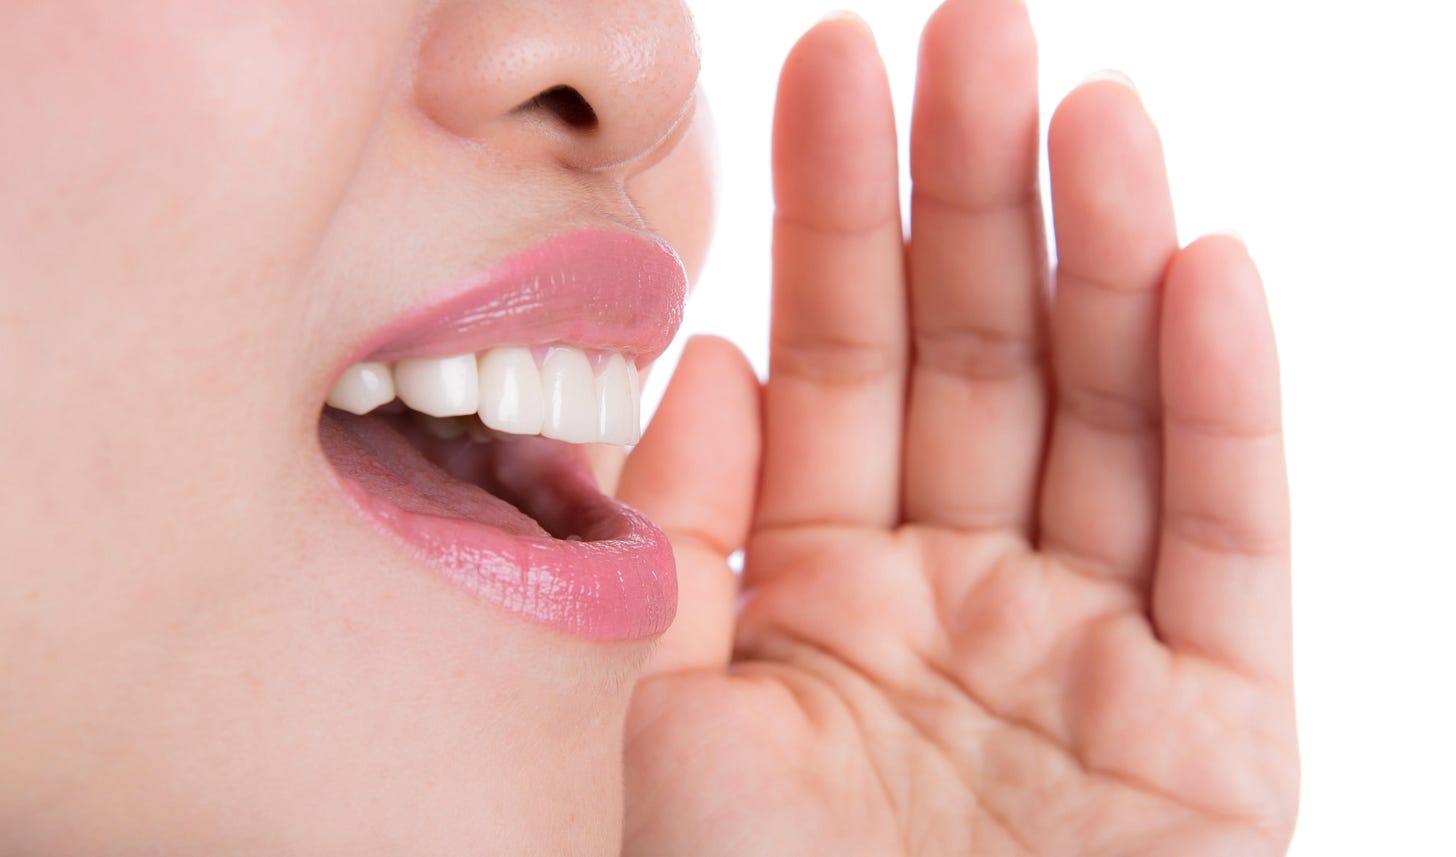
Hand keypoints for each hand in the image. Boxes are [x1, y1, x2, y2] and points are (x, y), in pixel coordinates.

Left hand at [617, 1, 1297, 852]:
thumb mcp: (657, 708)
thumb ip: (673, 536)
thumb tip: (704, 362)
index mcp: (825, 586)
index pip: (841, 362)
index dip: (836, 215)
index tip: (828, 64)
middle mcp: (961, 597)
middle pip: (982, 360)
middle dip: (975, 195)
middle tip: (973, 31)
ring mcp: (1088, 653)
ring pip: (1107, 421)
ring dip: (1104, 259)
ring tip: (1089, 106)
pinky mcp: (1209, 734)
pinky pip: (1224, 549)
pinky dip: (1218, 413)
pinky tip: (1200, 266)